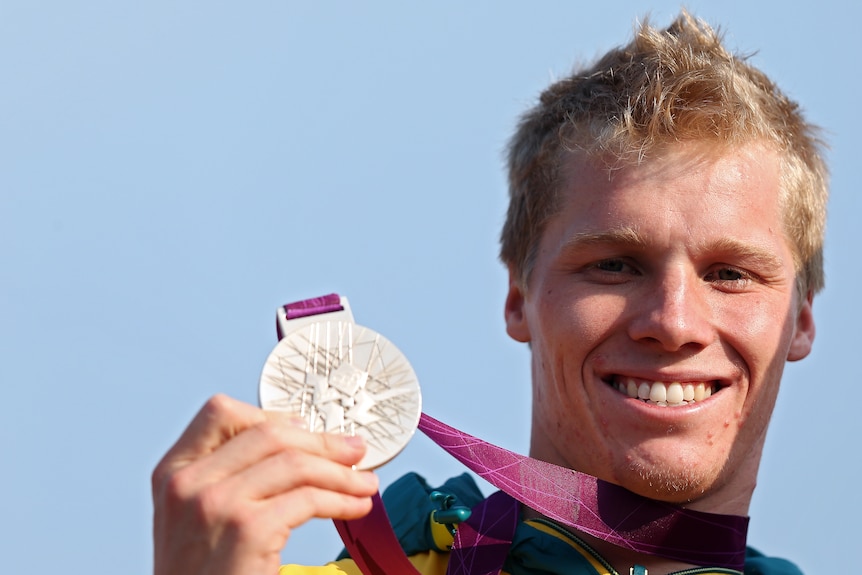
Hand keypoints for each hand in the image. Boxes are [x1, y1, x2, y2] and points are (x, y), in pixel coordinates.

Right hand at [152, 394, 378, 574]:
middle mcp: (188, 483)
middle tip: (355, 452)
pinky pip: (307, 499)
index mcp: (173, 472)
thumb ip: (228, 476)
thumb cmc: (203, 574)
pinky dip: (341, 499)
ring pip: (295, 463)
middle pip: (268, 434)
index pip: (220, 413)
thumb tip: (299, 439)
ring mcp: (215, 504)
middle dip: (322, 442)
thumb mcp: (195, 517)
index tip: (305, 430)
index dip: (270, 416)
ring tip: (365, 483)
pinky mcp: (246, 530)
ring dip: (341, 472)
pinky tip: (356, 507)